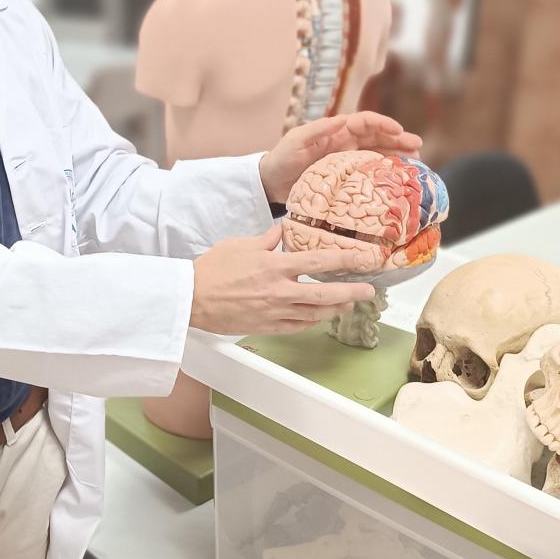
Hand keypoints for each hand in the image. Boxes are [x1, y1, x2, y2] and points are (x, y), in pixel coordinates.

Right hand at [190, 225, 376, 334]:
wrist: (190, 298)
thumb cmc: (211, 269)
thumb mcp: (240, 244)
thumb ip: (266, 240)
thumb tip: (281, 232)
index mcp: (274, 266)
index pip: (318, 261)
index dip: (344, 259)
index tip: (362, 258)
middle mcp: (279, 290)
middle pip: (325, 293)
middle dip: (351, 292)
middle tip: (369, 291)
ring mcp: (275, 312)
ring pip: (315, 313)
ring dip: (335, 309)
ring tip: (348, 304)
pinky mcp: (267, 327)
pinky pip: (297, 326)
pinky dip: (311, 321)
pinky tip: (319, 317)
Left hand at [258, 112, 422, 203]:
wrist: (271, 182)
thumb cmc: (281, 158)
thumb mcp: (296, 141)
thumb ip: (318, 130)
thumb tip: (341, 121)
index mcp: (336, 131)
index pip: (365, 122)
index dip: (383, 124)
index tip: (398, 130)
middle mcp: (346, 143)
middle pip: (378, 137)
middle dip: (399, 139)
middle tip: (418, 147)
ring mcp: (348, 160)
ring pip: (379, 153)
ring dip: (398, 155)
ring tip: (417, 161)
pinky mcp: (347, 177)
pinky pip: (371, 171)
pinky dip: (386, 171)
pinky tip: (400, 177)